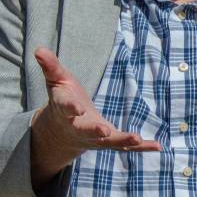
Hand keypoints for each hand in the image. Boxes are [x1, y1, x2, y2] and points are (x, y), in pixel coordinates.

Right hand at [30, 47, 159, 188]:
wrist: (63, 133)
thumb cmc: (63, 100)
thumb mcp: (55, 81)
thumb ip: (50, 67)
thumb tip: (38, 49)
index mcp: (65, 111)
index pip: (66, 108)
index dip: (71, 107)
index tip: (77, 108)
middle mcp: (80, 128)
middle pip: (87, 130)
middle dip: (95, 131)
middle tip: (105, 131)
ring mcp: (96, 138)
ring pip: (109, 142)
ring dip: (123, 140)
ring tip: (137, 139)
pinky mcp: (110, 142)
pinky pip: (126, 146)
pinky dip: (141, 147)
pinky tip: (158, 146)